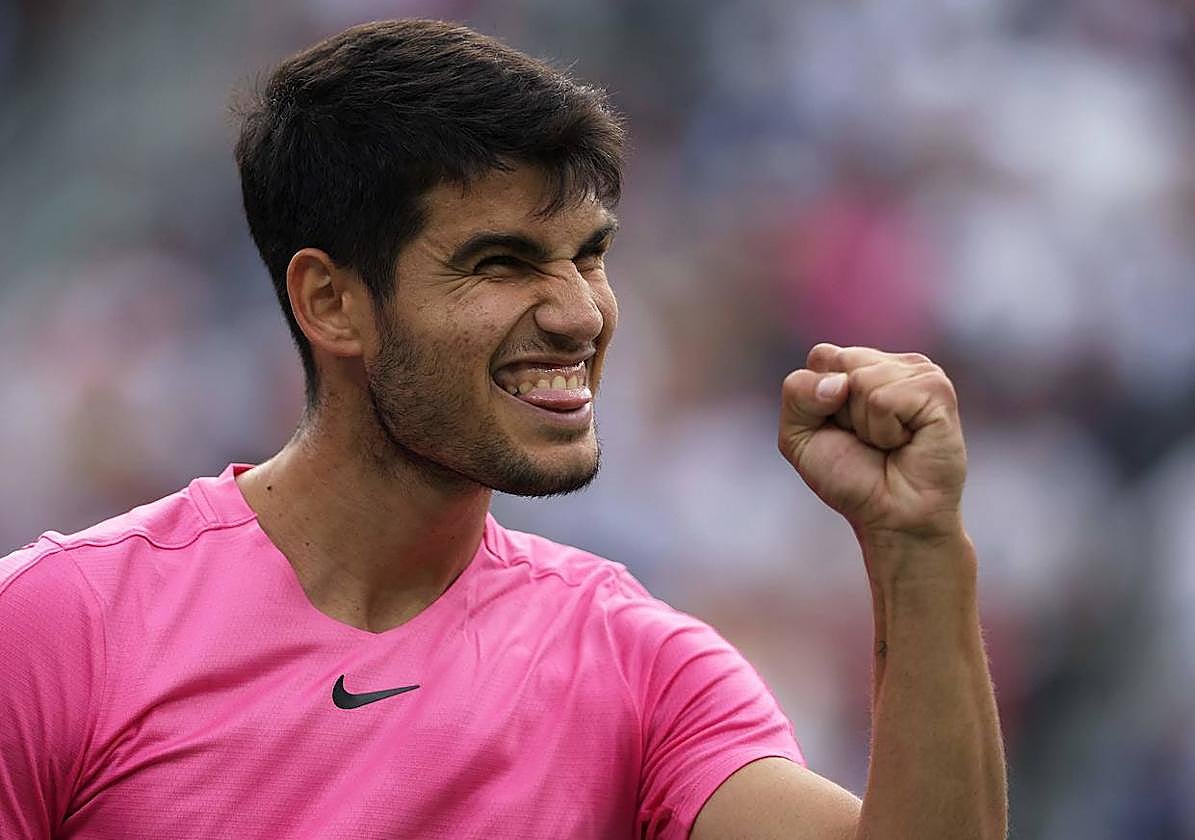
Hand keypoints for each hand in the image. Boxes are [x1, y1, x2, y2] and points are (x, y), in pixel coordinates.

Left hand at [778, 343, 966, 547]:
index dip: (817, 401)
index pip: (821, 357)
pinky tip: (905, 443)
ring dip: (865, 425)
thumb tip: (841, 382)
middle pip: (840, 363)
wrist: (892, 517)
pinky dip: (884, 431)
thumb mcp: (799, 435)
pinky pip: (883, 399)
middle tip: (867, 439)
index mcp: (862, 366)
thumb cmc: (850, 477)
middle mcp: (892, 363)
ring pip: (861, 380)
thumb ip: (797, 393)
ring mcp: (919, 373)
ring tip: (888, 443)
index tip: (840, 429)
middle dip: (840, 411)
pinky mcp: (937, 390)